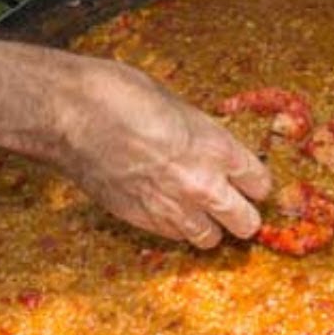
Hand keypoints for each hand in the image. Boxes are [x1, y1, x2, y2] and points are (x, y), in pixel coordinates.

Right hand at [41, 55, 272, 248]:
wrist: (72, 115)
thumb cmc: (120, 95)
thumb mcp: (178, 106)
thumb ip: (201, 135)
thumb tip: (209, 149)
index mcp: (217, 147)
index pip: (260, 184)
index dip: (255, 183)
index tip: (248, 182)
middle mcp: (203, 184)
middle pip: (247, 223)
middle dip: (243, 215)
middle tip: (232, 207)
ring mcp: (172, 207)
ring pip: (211, 239)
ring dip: (209, 227)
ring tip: (197, 212)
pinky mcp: (142, 221)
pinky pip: (175, 238)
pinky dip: (177, 228)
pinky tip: (166, 209)